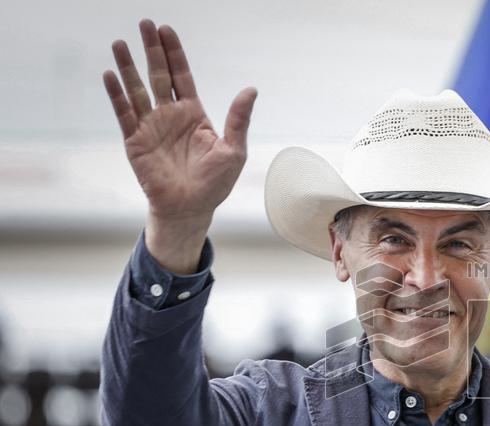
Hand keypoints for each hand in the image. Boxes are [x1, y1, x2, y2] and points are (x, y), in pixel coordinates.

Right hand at [103, 20, 256, 270]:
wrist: (191, 208)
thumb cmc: (215, 183)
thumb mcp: (233, 150)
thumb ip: (238, 119)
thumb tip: (251, 90)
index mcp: (194, 114)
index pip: (181, 76)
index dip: (174, 54)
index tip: (166, 30)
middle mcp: (170, 116)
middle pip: (158, 75)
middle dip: (151, 50)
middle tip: (144, 23)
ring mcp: (151, 126)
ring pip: (137, 89)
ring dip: (128, 67)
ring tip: (120, 43)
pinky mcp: (135, 141)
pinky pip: (124, 113)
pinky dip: (117, 94)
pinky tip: (110, 75)